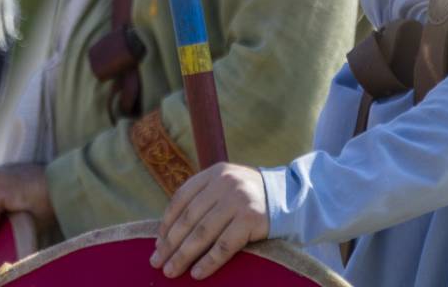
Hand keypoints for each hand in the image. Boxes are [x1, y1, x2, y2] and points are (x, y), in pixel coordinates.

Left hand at [152, 163, 268, 279]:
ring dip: (183, 255)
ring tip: (171, 271)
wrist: (290, 198)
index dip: (167, 223)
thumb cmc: (251, 198)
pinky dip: (209, 262)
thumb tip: (169, 232)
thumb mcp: (227, 187)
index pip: (181, 198)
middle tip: (156, 262)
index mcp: (214, 173)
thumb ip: (204, 199)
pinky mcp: (251, 219)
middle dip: (170, 243)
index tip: (157, 243)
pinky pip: (224, 246)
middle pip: (188, 218)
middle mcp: (224, 183)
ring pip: (202, 233)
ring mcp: (238, 200)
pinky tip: (197, 274)